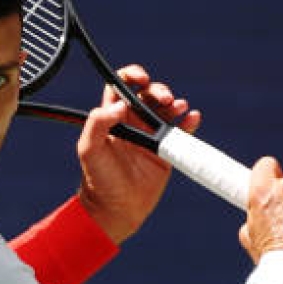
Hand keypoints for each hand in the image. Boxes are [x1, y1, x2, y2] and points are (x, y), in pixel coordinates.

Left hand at [76, 65, 201, 243]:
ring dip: (175, 103)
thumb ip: (97, 124)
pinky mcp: (166, 150)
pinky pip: (181, 131)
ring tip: (178, 107)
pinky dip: (189, 122)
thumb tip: (120, 105)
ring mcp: (151, 135)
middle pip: (149, 94)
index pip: (122, 85)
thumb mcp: (90, 149)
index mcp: (113, 117)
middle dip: (159, 90)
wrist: (116, 209)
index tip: (141, 78)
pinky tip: (192, 118)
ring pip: (167, 109)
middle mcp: (133, 122)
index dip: (132, 75)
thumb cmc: (99, 179)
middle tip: (165, 99)